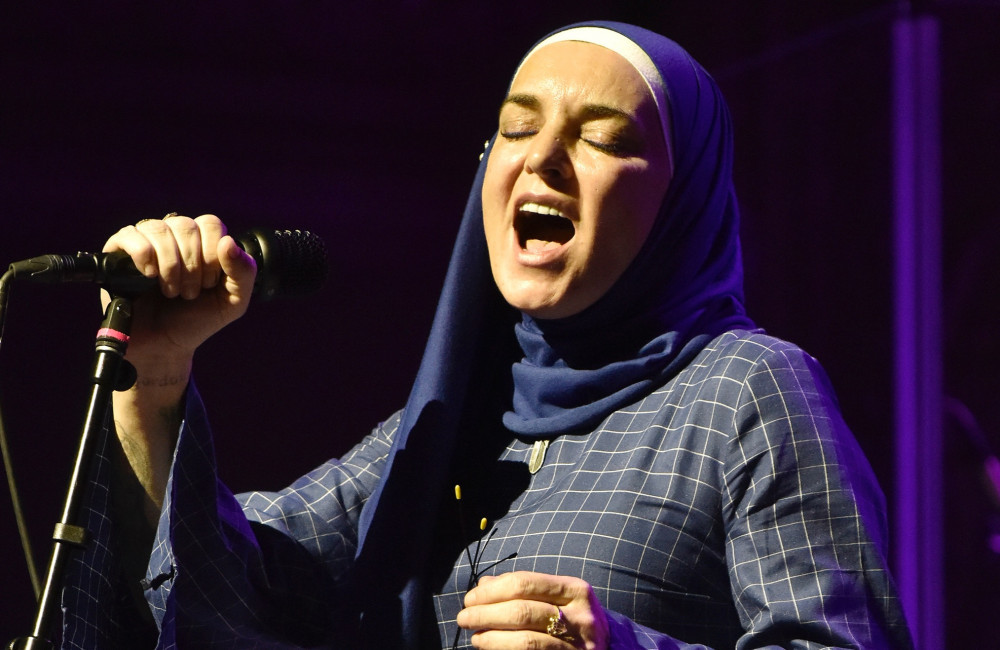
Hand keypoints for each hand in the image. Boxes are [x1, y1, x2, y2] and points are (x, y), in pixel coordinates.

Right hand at [101, 213, 256, 367]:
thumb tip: (228, 242)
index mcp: (202, 241)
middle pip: (186, 226)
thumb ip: (243, 272)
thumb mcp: (233, 301)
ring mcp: (146, 241)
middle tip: (189, 293)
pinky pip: (131, 236)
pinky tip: (149, 277)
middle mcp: (174, 235)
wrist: (164, 345)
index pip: (210, 224)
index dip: (212, 254)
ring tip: (171, 292)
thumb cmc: (197, 319)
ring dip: (170, 266)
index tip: (209, 284)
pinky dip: (144, 256)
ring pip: (159, 229)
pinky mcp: (119, 252)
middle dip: (192, 266)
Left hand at [456, 571, 609, 648]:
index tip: (470, 598)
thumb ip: (524, 590)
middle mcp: (581, 618)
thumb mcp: (558, 598)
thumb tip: (484, 585)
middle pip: (522, 612)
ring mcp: (578, 647)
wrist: (610, 649)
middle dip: (486, 614)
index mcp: (576, 591)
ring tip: (474, 637)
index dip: (492, 591)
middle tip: (464, 617)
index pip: (525, 584)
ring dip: (492, 639)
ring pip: (526, 642)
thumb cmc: (574, 620)